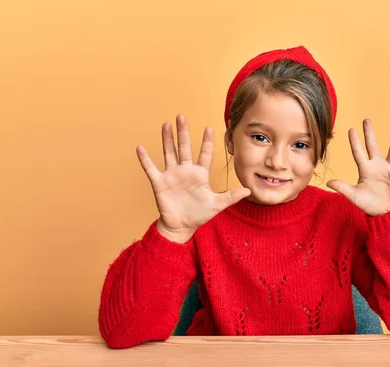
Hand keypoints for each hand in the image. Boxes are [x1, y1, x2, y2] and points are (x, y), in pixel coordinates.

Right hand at [136, 115, 250, 239]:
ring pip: (169, 153)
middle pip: (184, 148)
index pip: (205, 154)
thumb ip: (230, 197)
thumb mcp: (217, 205)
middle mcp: (186, 171)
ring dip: (167, 139)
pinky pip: (151, 169)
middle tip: (182, 116)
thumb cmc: (199, 215)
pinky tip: (140, 148)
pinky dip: (145, 159)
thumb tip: (248, 191)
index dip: (207, 142)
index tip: (209, 128)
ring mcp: (172, 175)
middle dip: (183, 133)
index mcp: (200, 174)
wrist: (181, 226)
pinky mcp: (160, 183)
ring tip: (166, 125)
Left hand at [327, 119, 389, 215]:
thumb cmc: (368, 204)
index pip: (358, 153)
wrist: (383, 213)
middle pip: (373, 146)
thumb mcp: (353, 196)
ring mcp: (389, 171)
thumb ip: (342, 188)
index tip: (351, 130)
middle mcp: (377, 166)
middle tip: (366, 120)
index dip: (354, 142)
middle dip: (369, 133)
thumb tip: (328, 182)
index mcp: (365, 169)